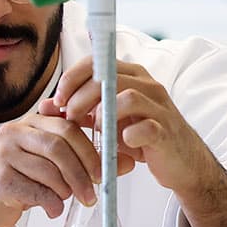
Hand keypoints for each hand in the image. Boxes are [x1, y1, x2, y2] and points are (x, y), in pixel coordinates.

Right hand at [0, 109, 109, 226]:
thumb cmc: (26, 180)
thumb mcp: (58, 167)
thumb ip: (90, 161)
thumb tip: (129, 162)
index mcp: (32, 122)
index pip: (68, 126)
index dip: (89, 149)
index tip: (103, 172)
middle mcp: (14, 132)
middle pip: (58, 146)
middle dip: (81, 172)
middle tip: (92, 193)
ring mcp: (1, 154)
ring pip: (48, 171)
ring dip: (65, 191)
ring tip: (66, 200)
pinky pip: (35, 191)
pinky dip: (51, 204)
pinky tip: (51, 209)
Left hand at [52, 56, 226, 226]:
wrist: (181, 163)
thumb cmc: (142, 138)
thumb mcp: (106, 122)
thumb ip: (79, 112)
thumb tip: (45, 107)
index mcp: (131, 77)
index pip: (97, 63)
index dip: (72, 79)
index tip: (58, 100)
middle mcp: (147, 86)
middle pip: (107, 78)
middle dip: (80, 98)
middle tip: (70, 118)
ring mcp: (159, 107)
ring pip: (126, 98)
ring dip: (102, 115)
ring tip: (95, 131)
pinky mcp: (166, 131)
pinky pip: (145, 127)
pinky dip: (128, 135)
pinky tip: (120, 144)